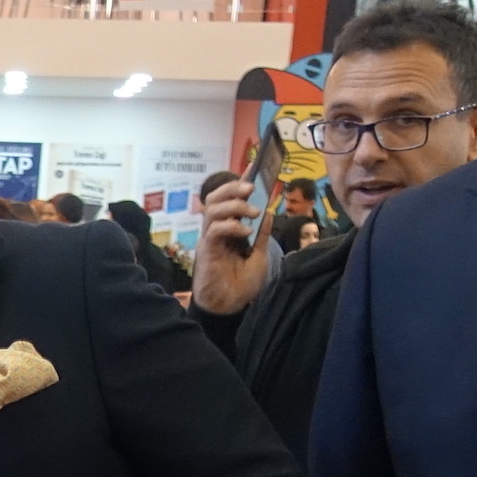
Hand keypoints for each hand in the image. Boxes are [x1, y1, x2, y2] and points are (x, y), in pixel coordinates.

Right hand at [189, 178, 271, 316]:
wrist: (231, 307)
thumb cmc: (241, 284)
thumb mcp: (259, 255)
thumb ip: (262, 234)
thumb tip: (269, 211)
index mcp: (228, 228)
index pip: (230, 198)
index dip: (239, 182)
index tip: (253, 169)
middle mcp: (216, 229)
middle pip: (215, 197)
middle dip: (233, 188)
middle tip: (251, 188)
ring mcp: (209, 239)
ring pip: (212, 208)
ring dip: (233, 205)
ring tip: (252, 211)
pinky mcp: (206, 250)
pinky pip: (214, 229)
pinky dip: (231, 226)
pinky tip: (245, 232)